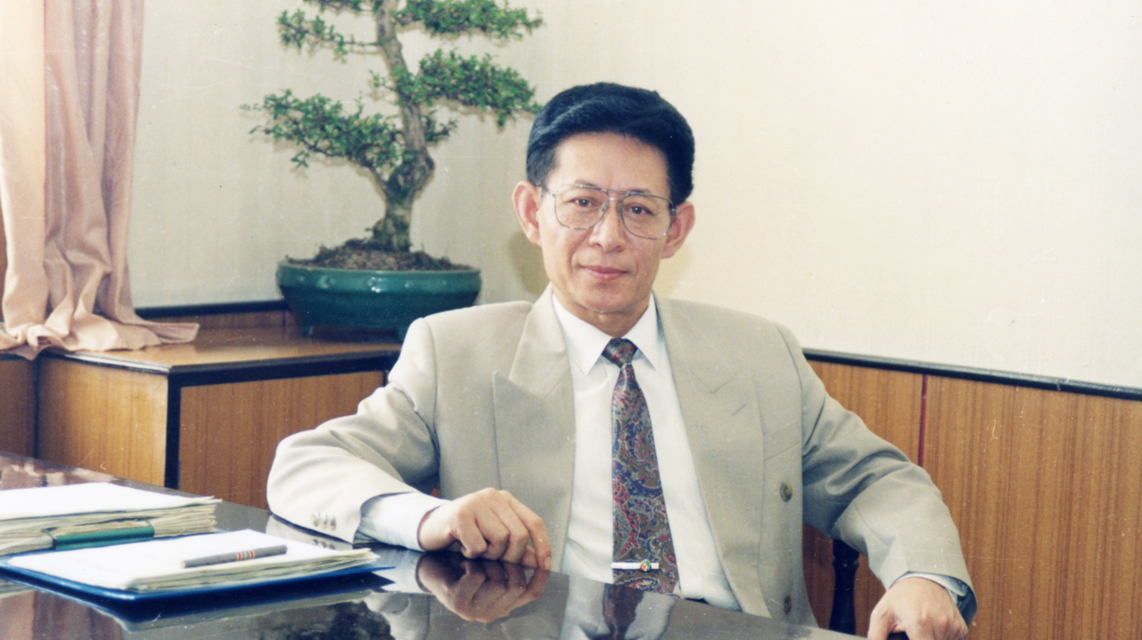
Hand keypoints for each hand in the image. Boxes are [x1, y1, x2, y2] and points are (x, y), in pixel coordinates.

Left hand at [416, 554, 549, 622]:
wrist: (431, 564)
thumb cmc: (464, 561)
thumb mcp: (492, 559)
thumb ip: (514, 559)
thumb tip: (538, 555)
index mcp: (504, 603)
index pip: (532, 593)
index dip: (540, 575)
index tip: (541, 556)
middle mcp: (492, 612)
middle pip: (517, 585)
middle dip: (508, 561)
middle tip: (493, 550)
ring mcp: (475, 611)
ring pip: (498, 583)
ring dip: (489, 562)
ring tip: (477, 556)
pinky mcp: (459, 604)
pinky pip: (477, 579)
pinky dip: (473, 565)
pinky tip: (465, 562)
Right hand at [417, 488, 552, 569]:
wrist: (429, 528)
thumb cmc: (465, 535)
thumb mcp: (494, 541)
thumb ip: (516, 548)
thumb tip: (539, 561)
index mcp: (506, 500)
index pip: (534, 522)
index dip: (543, 545)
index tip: (544, 566)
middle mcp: (494, 496)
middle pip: (519, 535)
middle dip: (510, 556)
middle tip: (493, 558)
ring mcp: (476, 502)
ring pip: (500, 540)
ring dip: (488, 554)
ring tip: (475, 549)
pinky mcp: (461, 514)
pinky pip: (478, 545)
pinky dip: (471, 553)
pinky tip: (462, 546)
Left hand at [867, 577, 967, 639]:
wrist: (921, 579)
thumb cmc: (900, 598)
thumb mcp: (881, 615)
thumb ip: (876, 636)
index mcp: (919, 623)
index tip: (906, 638)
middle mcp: (940, 624)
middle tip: (912, 634)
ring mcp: (952, 626)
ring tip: (922, 632)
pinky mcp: (961, 628)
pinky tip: (933, 632)